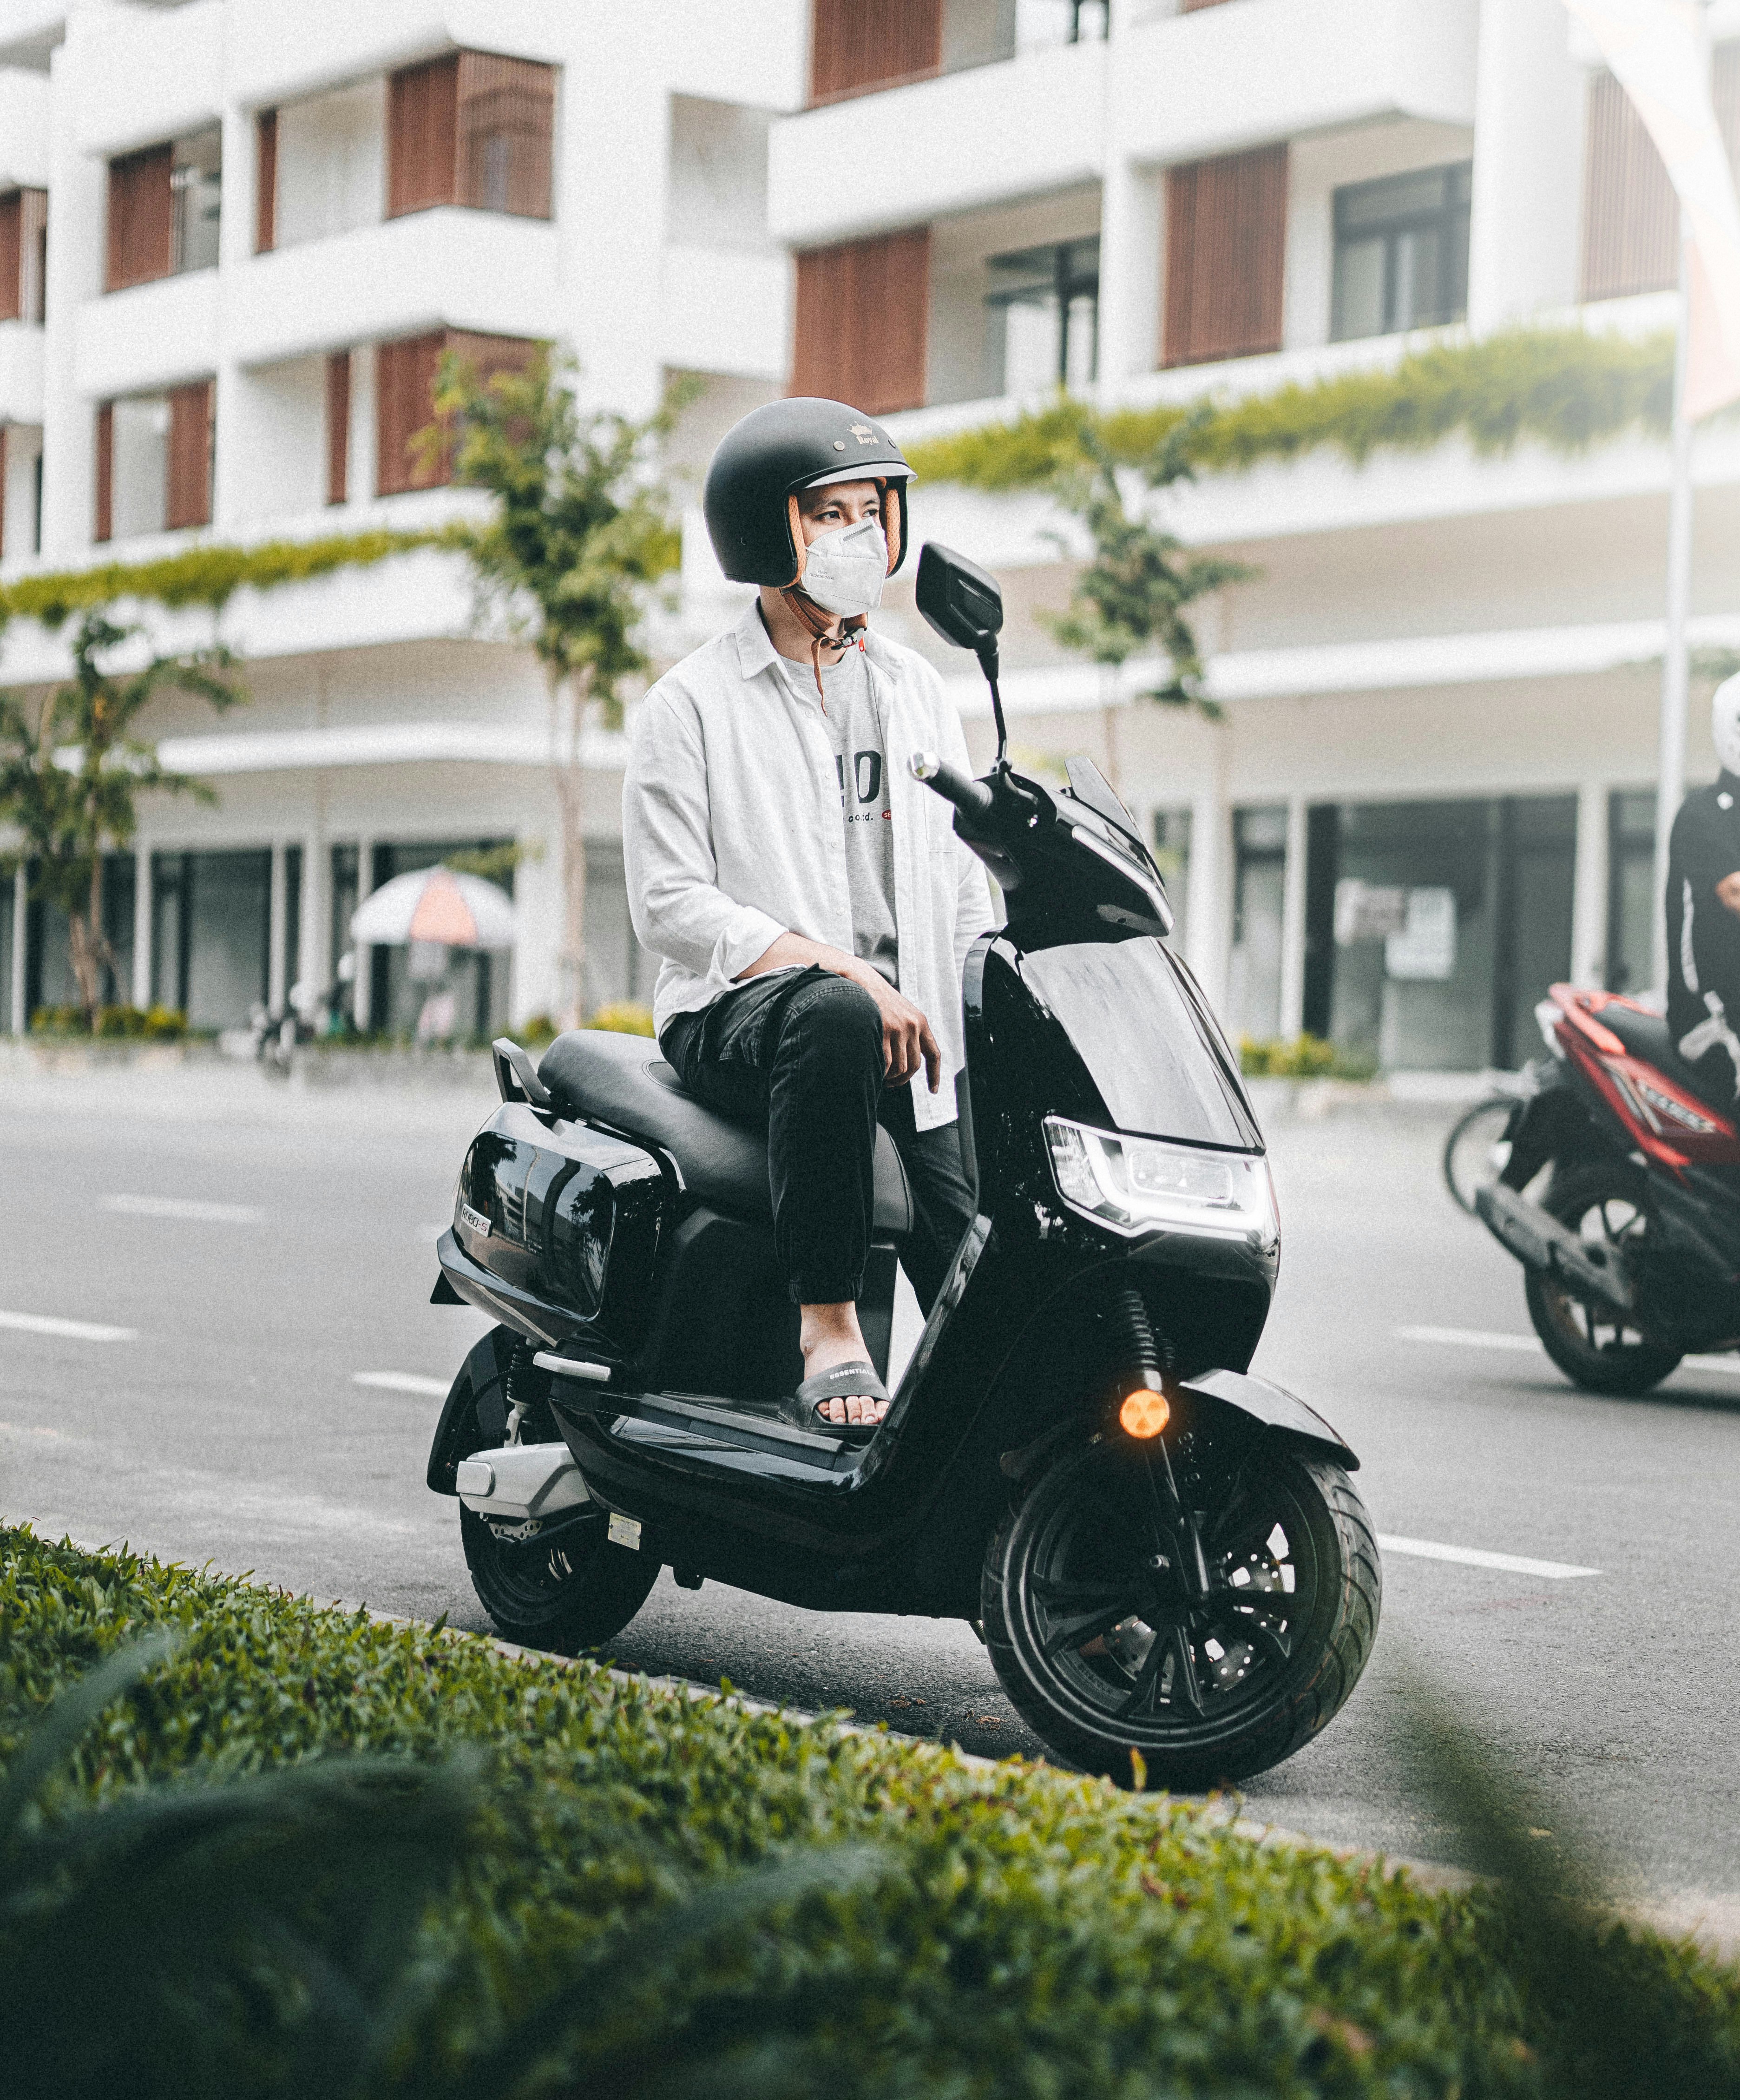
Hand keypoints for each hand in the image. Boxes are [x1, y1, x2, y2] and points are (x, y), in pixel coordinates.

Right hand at [852, 966, 939, 1090]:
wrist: (860, 982)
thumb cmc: (878, 1000)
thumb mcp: (901, 1013)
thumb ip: (908, 1033)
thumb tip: (906, 1064)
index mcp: (920, 1022)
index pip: (933, 1054)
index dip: (934, 1075)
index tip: (934, 1090)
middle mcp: (913, 1026)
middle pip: (913, 1066)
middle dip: (902, 1080)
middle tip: (891, 1083)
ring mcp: (898, 1028)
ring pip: (899, 1068)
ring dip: (889, 1077)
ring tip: (880, 1076)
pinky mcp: (883, 1031)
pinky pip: (885, 1063)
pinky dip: (879, 1071)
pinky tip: (874, 1070)